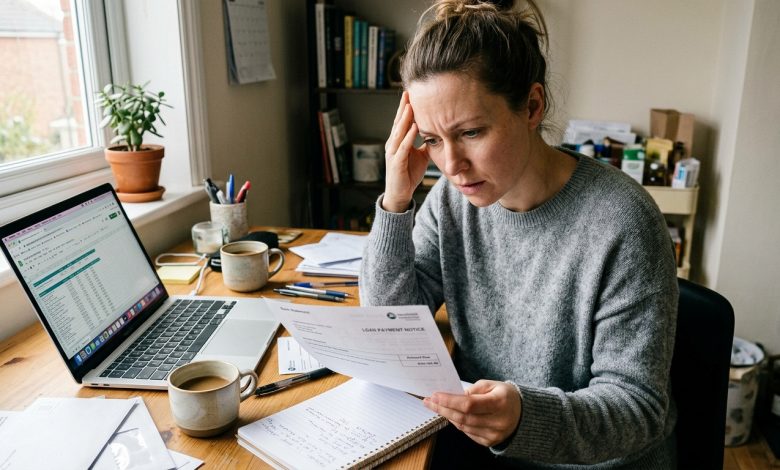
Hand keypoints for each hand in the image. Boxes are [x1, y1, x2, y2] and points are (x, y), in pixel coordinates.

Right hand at [382, 91, 429, 212]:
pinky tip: (413, 128)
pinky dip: (407, 137)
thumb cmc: (409, 174)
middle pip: (398, 122)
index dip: (406, 108)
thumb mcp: (421, 156)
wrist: (401, 193)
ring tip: (410, 105)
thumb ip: (426, 144)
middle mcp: (393, 144)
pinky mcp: (396, 162)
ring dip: (404, 118)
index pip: (402, 121)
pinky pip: (402, 147)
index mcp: (398, 141)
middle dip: (403, 107)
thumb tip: (438, 133)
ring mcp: (393, 153)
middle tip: (408, 92)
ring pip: (398, 132)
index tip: (412, 94)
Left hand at [423, 380, 521, 446]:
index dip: (449, 401)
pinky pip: (468, 433)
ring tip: (438, 406)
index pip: (469, 404)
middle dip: (443, 408)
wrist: (523, 414)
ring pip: (463, 426)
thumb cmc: (506, 396)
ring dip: (448, 416)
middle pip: (463, 417)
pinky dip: (457, 423)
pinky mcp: (490, 442)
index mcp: (499, 403)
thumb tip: (455, 396)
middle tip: (429, 401)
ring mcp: (494, 434)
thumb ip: (474, 390)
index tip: (435, 395)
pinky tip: (451, 415)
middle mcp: (498, 421)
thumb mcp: (493, 384)